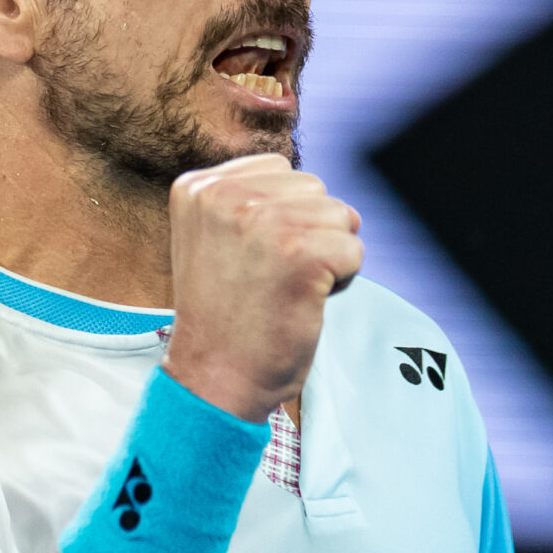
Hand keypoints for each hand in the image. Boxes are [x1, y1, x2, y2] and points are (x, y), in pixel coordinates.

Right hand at [163, 153, 362, 423]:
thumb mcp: (214, 237)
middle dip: (308, 233)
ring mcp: (264, 221)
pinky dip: (342, 281)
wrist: (214, 379)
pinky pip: (354, 250)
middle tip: (270, 279)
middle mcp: (226, 195)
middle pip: (314, 189)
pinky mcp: (302, 252)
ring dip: (327, 256)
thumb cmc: (224, 316)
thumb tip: (311, 187)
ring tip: (285, 289)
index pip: (280, 172)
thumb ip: (248, 200)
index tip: (249, 261)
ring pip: (339, 216)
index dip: (282, 219)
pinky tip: (303, 302)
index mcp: (198, 186)